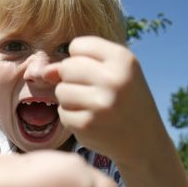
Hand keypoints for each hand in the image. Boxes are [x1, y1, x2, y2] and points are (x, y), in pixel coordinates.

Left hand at [42, 36, 163, 163]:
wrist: (143, 140)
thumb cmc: (123, 100)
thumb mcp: (110, 74)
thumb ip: (77, 65)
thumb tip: (44, 72)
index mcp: (123, 59)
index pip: (78, 45)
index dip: (79, 59)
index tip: (95, 72)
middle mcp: (114, 79)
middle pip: (66, 67)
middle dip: (71, 80)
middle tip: (92, 92)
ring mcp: (100, 103)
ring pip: (61, 91)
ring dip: (70, 100)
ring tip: (93, 107)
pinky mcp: (87, 124)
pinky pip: (62, 113)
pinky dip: (71, 117)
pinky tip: (91, 121)